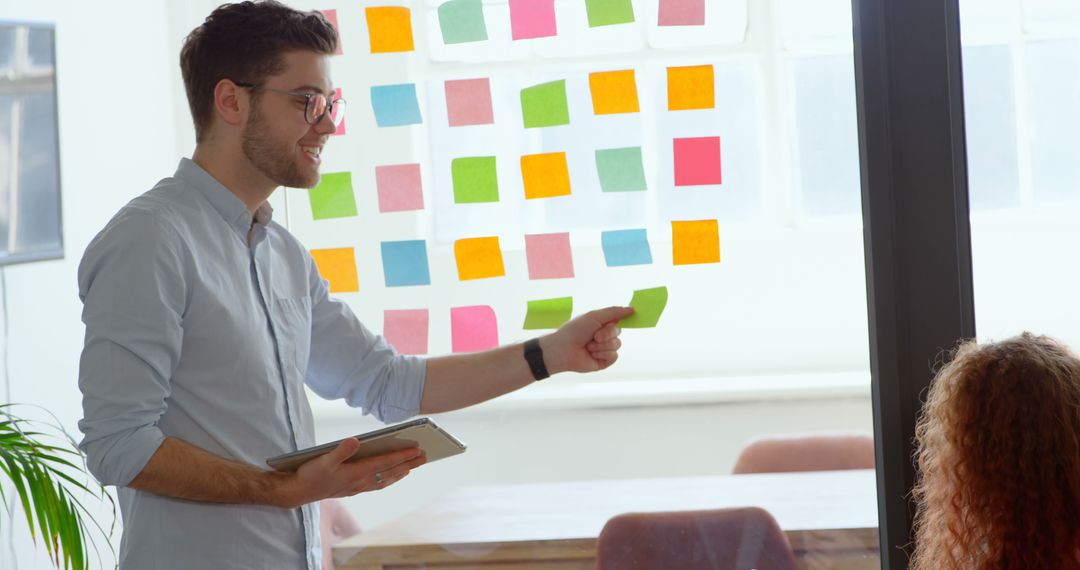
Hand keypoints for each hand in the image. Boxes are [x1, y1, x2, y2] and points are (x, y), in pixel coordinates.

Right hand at [279, 438, 426, 507]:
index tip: (416, 450)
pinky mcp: (353, 488)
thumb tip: (356, 441)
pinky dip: (388, 480)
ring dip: (400, 472)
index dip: (401, 456)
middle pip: (389, 472)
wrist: (298, 491)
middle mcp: (360, 481)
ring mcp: (357, 486)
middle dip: (408, 464)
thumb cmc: (310, 474)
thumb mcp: (323, 460)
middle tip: (424, 457)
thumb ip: (341, 450)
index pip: (384, 463)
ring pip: (385, 479)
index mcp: (355, 473)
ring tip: (413, 467)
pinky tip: (391, 477)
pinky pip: (377, 484)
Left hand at [542, 306, 633, 373]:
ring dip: (602, 345)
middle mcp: (604, 337)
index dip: (624, 318)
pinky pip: (614, 356)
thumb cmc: (574, 330)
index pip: (618, 320)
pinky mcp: (604, 361)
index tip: (633, 314)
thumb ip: (613, 311)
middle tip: (594, 335)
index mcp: (601, 324)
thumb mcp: (594, 316)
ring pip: (617, 344)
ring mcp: (604, 349)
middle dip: (607, 333)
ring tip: (589, 346)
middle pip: (618, 332)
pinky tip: (591, 354)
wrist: (564, 349)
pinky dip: (602, 353)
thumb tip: (631, 309)